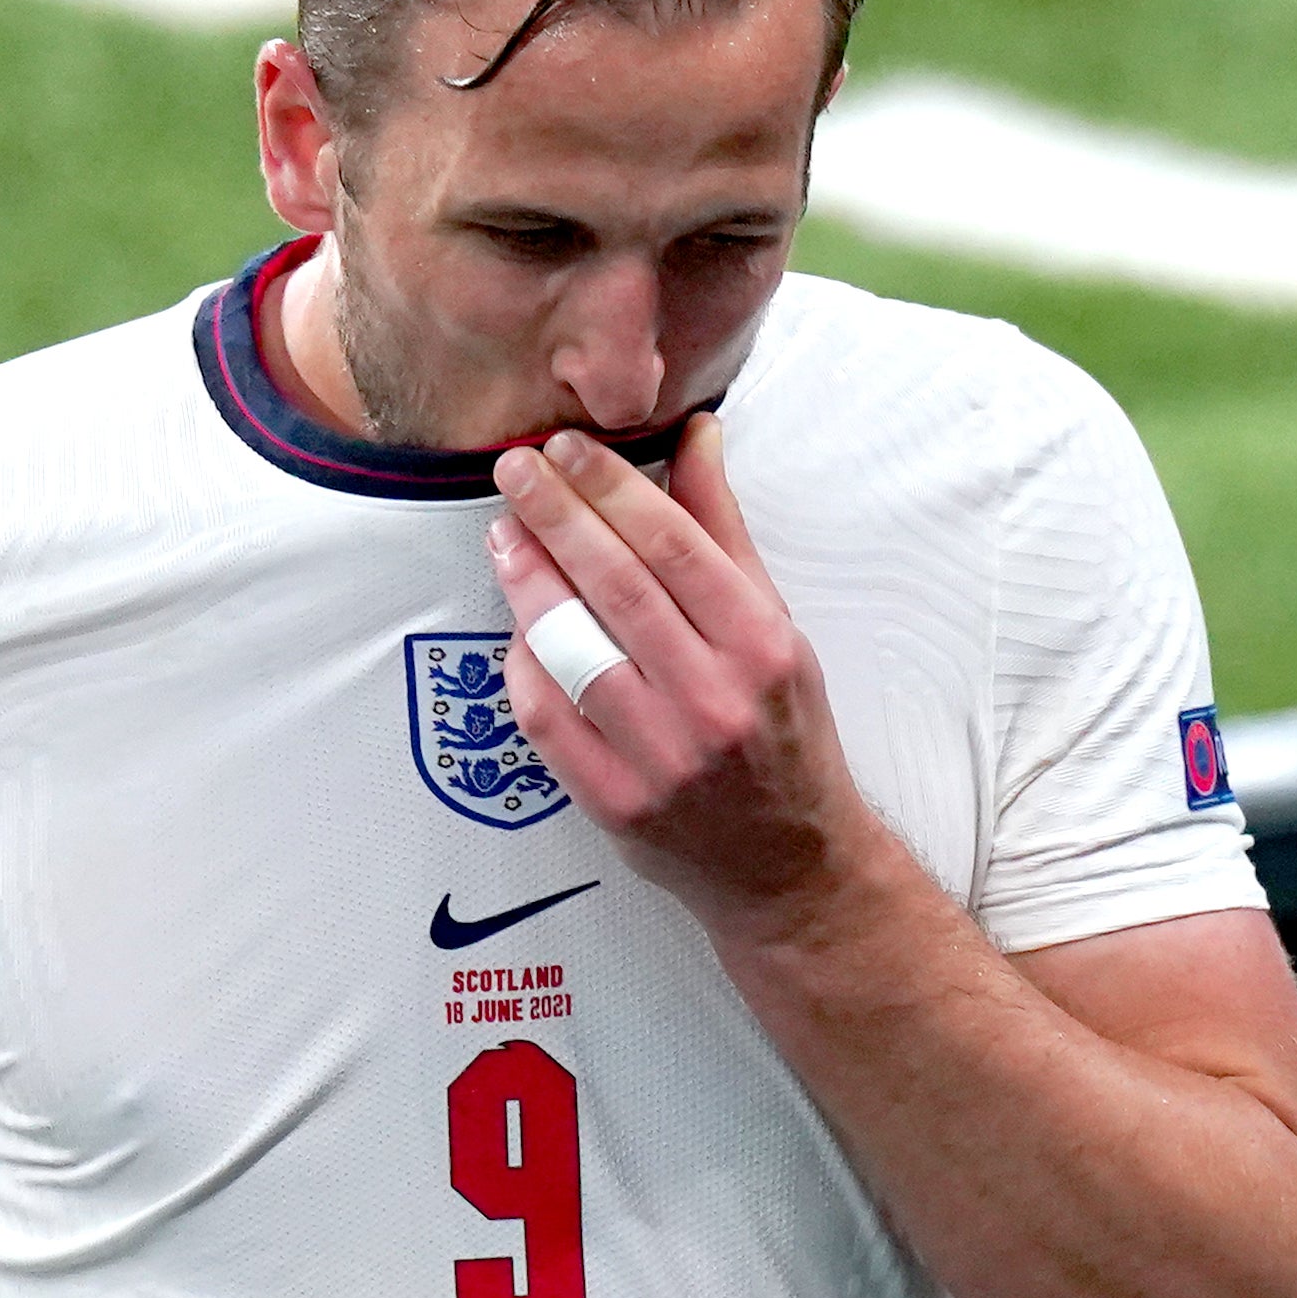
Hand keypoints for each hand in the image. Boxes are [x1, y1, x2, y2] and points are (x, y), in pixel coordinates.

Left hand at [487, 417, 879, 931]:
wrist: (790, 864)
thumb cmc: (781, 730)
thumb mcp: (777, 626)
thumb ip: (723, 532)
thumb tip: (693, 433)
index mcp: (761, 647)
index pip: (672, 546)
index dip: (610, 489)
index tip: (567, 448)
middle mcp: (715, 700)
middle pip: (616, 588)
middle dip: (557, 517)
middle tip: (515, 469)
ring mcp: (663, 758)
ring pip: (573, 650)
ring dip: (528, 583)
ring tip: (506, 536)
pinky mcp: (617, 805)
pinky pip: (548, 718)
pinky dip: (524, 664)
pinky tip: (516, 626)